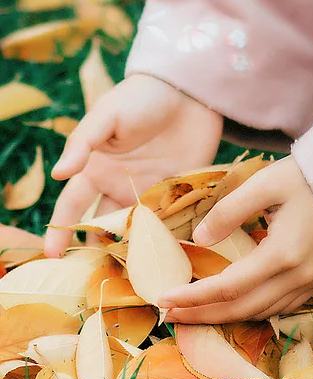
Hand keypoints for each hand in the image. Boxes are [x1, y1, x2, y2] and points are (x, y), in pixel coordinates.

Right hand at [44, 74, 222, 257]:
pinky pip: (167, 218)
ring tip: (131, 274)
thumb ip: (83, 143)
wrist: (187, 94)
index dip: (60, 229)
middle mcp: (120, 185)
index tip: (51, 256)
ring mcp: (149, 191)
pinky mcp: (176, 192)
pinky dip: (164, 235)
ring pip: (135, 227)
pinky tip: (162, 255)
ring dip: (132, 247)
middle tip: (96, 276)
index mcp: (97, 169)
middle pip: (104, 224)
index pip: (74, 205)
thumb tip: (58, 174)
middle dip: (99, 247)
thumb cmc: (141, 98)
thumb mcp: (106, 115)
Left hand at [159, 156, 312, 323]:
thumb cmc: (304, 178)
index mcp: (283, 253)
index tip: (165, 299)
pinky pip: (281, 307)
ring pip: (262, 312)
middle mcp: (298, 276)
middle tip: (171, 314)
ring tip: (197, 312)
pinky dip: (252, 310)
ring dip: (226, 316)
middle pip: (242, 307)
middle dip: (203, 314)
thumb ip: (228, 212)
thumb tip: (198, 239)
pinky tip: (235, 304)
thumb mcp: (263, 185)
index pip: (228, 286)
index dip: (194, 296)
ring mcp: (312, 281)